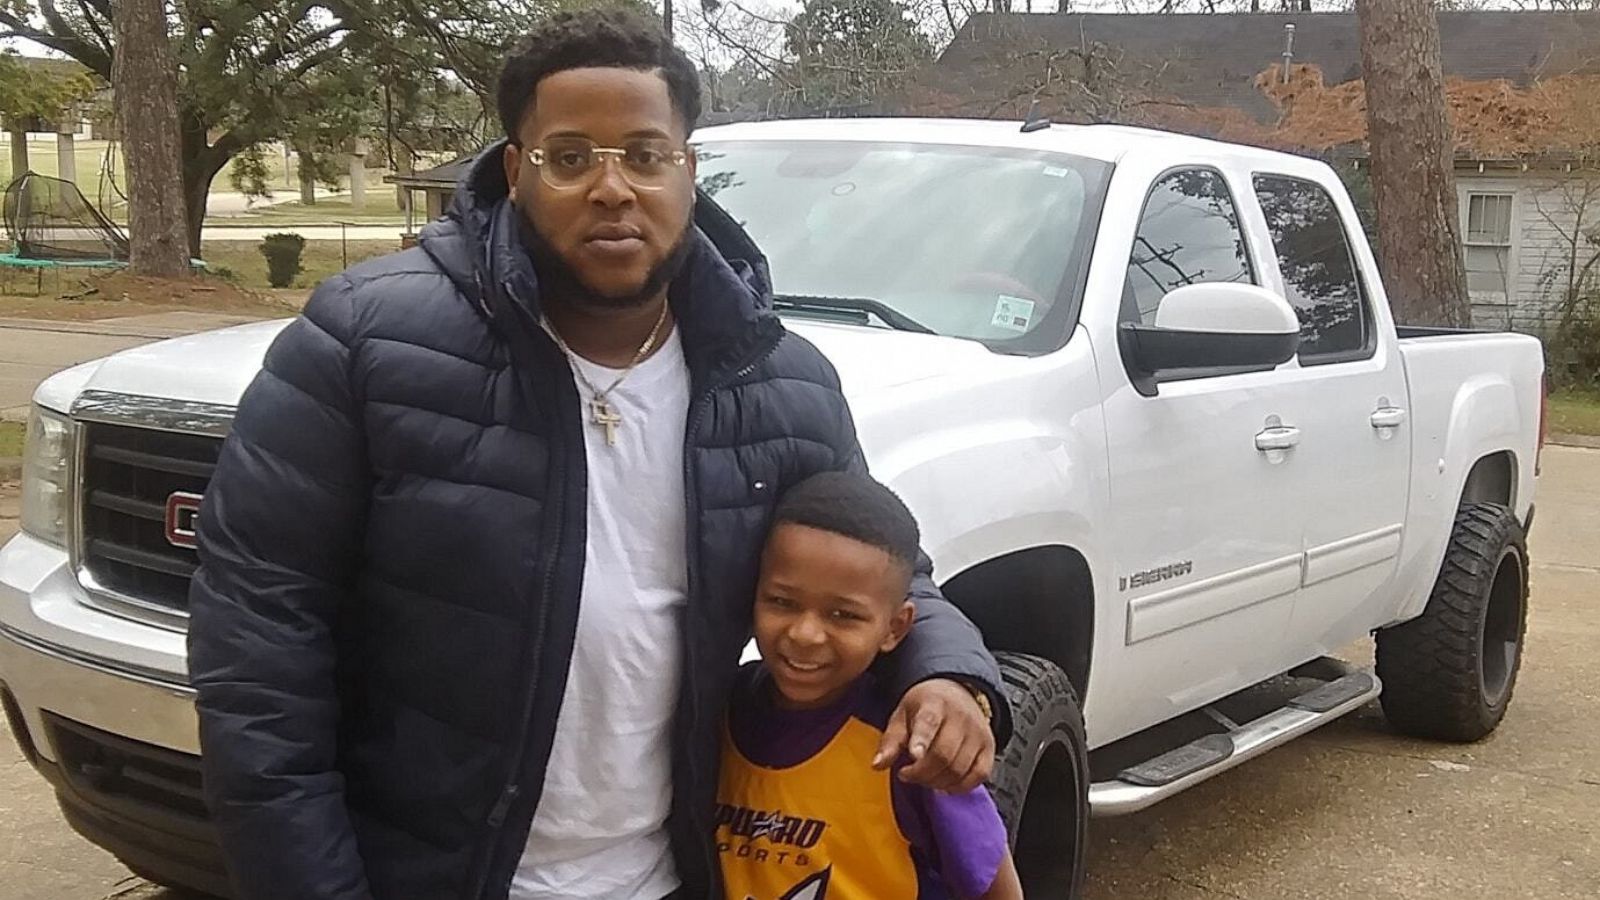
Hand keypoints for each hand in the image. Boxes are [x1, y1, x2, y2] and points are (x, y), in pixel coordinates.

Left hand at [872, 678, 995, 792]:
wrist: (957, 692)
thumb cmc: (924, 707)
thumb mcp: (901, 715)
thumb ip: (890, 741)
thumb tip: (877, 765)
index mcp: (935, 703)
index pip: (929, 723)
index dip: (921, 740)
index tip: (914, 755)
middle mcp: (961, 717)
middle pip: (943, 755)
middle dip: (921, 773)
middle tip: (907, 774)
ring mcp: (979, 733)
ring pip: (959, 769)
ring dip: (936, 782)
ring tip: (923, 776)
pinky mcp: (989, 748)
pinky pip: (979, 776)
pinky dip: (960, 786)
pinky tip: (944, 783)